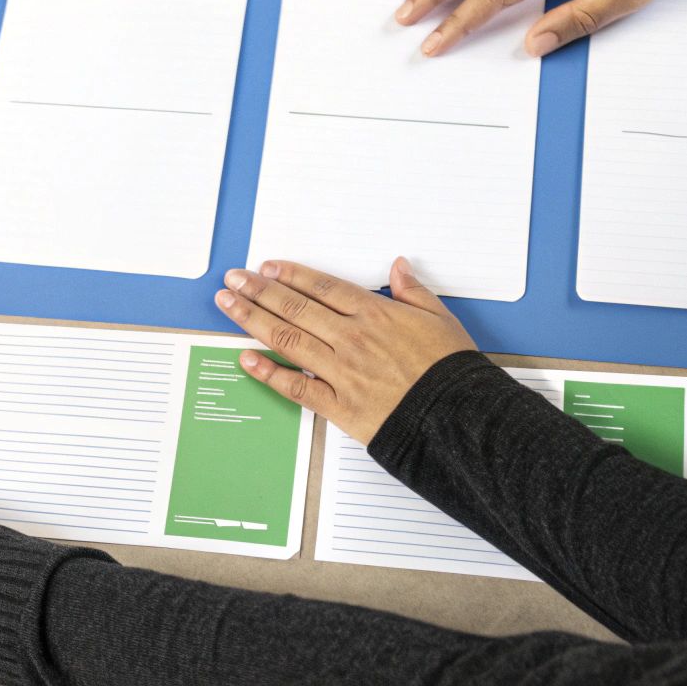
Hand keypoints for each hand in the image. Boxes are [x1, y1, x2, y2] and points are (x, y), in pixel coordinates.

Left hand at [213, 257, 475, 443]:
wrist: (457, 418)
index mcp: (375, 314)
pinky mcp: (338, 405)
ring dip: (253, 319)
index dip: (291, 275)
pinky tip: (246, 360)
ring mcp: (341, 372)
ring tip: (228, 304)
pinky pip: (296, 386)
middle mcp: (351, 339)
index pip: (322, 288)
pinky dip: (268, 373)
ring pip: (288, 339)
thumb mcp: (440, 319)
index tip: (266, 267)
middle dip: (260, 290)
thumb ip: (413, 292)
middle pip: (296, 308)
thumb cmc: (451, 370)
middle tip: (234, 278)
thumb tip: (398, 267)